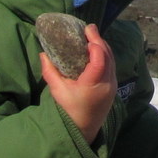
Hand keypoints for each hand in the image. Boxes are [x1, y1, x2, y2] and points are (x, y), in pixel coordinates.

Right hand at [40, 24, 115, 144]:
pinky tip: (96, 49)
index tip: (87, 33)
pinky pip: (112, 65)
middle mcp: (107, 83)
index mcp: (93, 84)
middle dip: (99, 40)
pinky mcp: (113, 86)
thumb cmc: (69, 110)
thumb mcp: (57, 91)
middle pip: (108, 56)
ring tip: (92, 35)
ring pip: (112, 60)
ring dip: (103, 46)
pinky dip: (105, 54)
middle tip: (89, 28)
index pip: (100, 60)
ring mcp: (112, 85)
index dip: (96, 45)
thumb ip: (50, 71)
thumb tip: (43, 53)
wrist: (84, 129)